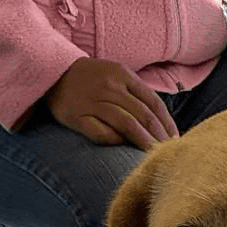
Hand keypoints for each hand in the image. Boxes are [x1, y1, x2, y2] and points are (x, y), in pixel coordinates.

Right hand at [45, 58, 178, 148]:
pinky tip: (124, 148)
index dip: (167, 123)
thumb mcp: (116, 75)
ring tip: (153, 155)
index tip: (174, 139)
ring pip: (126, 125)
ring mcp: (92, 101)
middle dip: (159, 136)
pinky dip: (115, 141)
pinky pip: (101, 133)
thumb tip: (161, 121)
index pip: (153, 103)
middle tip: (168, 152)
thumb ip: (136, 93)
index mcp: (122, 75)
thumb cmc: (91, 78)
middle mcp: (109, 87)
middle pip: (143, 115)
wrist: (52, 71)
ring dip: (143, 142)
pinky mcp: (77, 116)